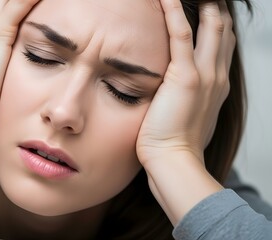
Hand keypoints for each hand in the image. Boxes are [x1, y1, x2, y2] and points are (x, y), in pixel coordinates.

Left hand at [137, 0, 233, 165]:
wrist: (174, 161)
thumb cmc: (177, 143)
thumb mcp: (191, 116)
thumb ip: (190, 98)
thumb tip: (178, 92)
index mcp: (218, 85)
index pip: (222, 45)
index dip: (218, 25)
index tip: (210, 10)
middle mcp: (217, 76)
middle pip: (222, 31)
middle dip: (215, 9)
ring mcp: (205, 74)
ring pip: (210, 27)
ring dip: (203, 5)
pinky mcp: (185, 76)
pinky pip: (181, 35)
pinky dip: (174, 13)